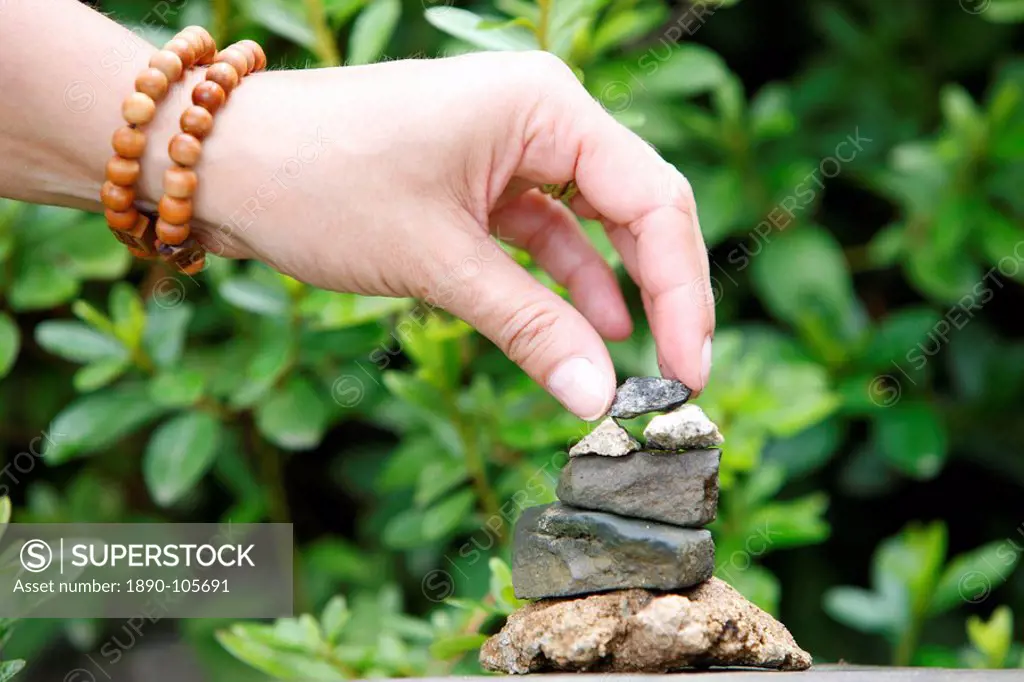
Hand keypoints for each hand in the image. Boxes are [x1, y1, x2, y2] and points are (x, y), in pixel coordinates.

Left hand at [178, 52, 714, 419]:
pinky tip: (586, 332)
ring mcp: (509, 147)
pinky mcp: (477, 181)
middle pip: (635, 210)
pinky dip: (562, 283)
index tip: (688, 371)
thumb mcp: (437, 262)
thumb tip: (598, 400)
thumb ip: (528, 328)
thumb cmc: (320, 181)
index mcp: (546, 106)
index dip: (682, 292)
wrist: (220, 163)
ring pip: (592, 226)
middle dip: (659, 294)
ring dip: (612, 294)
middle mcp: (539, 116)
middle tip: (676, 377)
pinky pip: (543, 234)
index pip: (654, 201)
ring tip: (634, 371)